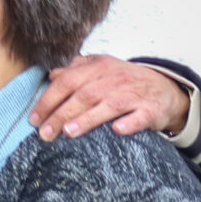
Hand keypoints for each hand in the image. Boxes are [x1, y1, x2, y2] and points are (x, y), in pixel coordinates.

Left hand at [32, 55, 190, 139]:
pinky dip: (129, 123)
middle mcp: (115, 79)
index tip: (34, 119)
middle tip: (45, 133)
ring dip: (88, 118)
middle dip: (61, 114)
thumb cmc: (126, 82)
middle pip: (84, 95)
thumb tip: (52, 75)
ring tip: (69, 132)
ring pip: (109, 105)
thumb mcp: (102, 70)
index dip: (48, 100)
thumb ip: (76, 71)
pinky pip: (141, 116)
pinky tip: (117, 130)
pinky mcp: (151, 110)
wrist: (166, 90)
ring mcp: (134, 94)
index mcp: (99, 68)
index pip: (68, 81)